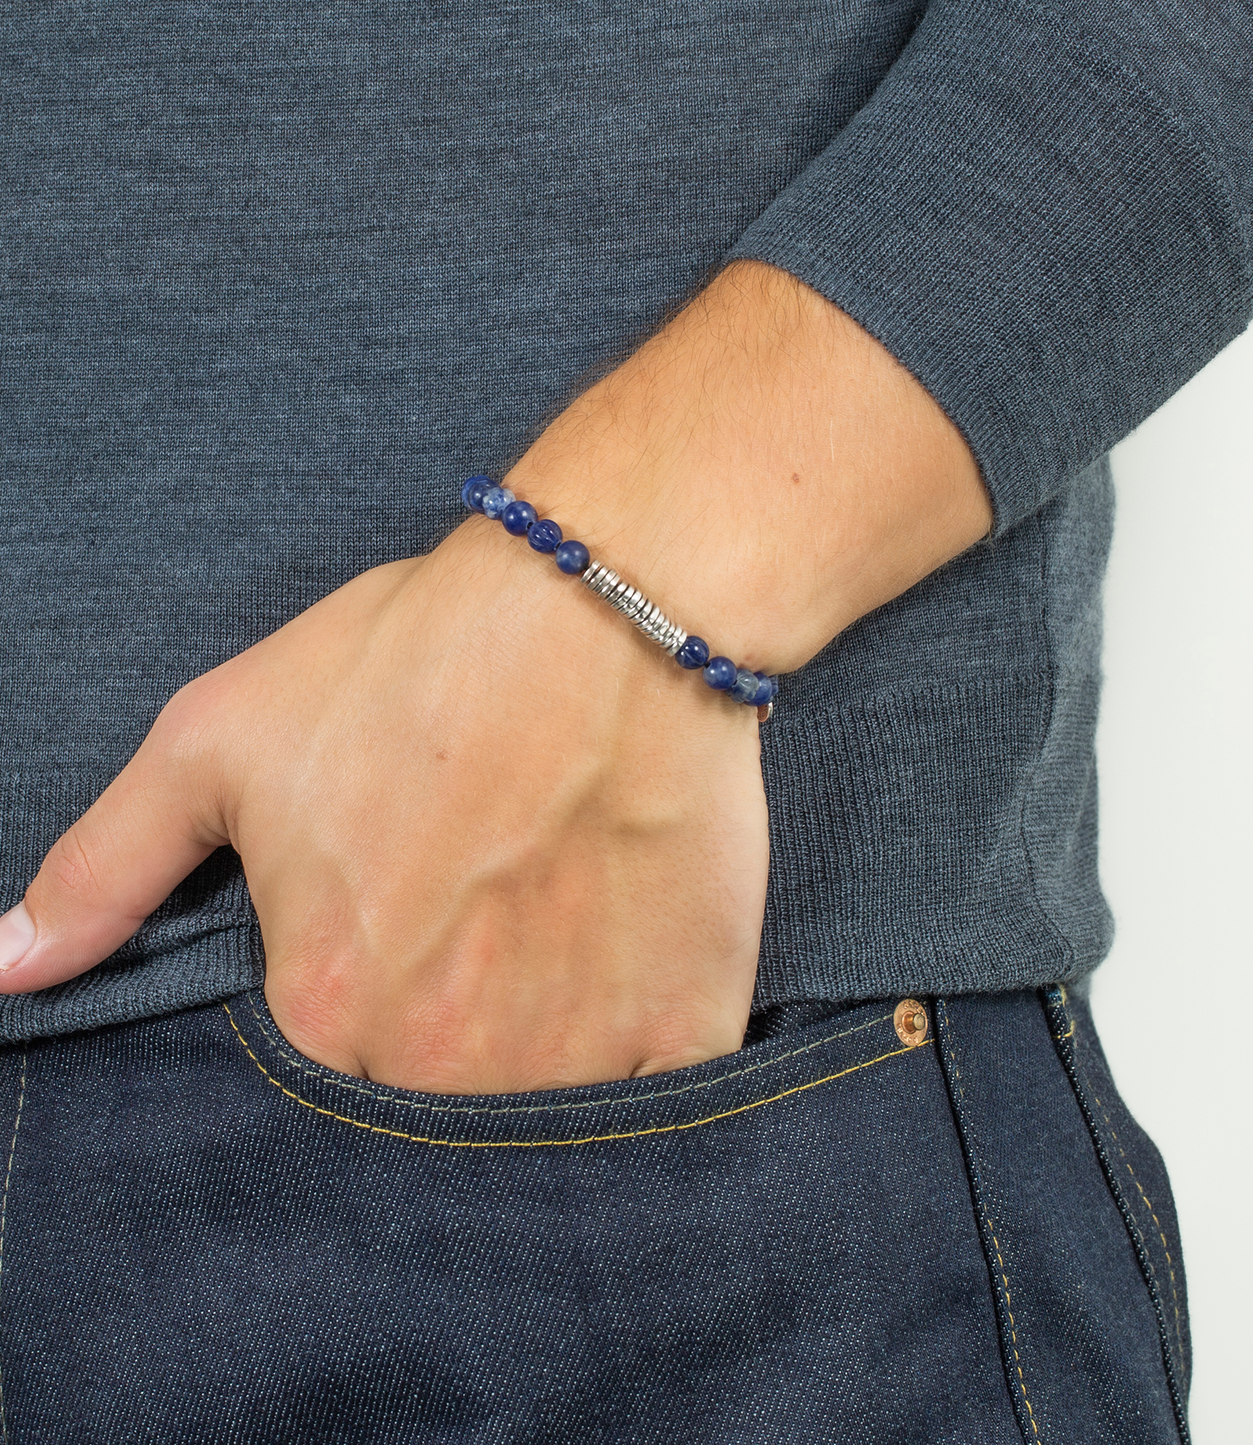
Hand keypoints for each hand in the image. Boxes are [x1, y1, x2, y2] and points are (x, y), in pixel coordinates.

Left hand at [0, 261, 989, 1091]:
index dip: (352, 1024)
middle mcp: (446, 1064)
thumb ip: (106, 869)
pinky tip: (622, 980)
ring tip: (547, 958)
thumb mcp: (223, 738)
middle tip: (477, 949)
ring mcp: (576, 1056)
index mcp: (327, 1010)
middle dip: (442, 1054)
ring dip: (536, 1069)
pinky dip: (634, 1070)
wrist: (608, 613)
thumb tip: (6, 967)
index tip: (388, 962)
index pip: (313, 1100)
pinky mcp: (681, 1028)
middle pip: (430, 1120)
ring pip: (539, 1130)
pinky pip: (651, 1107)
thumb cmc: (419, 662)